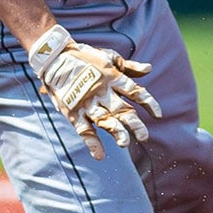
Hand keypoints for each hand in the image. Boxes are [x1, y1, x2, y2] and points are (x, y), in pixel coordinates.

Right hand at [26, 24, 162, 159]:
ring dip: (115, 132)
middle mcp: (102, 91)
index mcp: (113, 78)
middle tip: (144, 136)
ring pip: (104, 120)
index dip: (148, 103)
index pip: (135, 92)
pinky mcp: (72, 112)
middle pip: (121, 109)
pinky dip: (91, 143)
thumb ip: (129, 67)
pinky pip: (83, 130)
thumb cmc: (85, 56)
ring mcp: (86, 102)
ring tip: (125, 143)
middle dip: (134, 124)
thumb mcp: (109, 57)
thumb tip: (149, 69)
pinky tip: (100, 156)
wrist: (54, 57)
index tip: (158, 115)